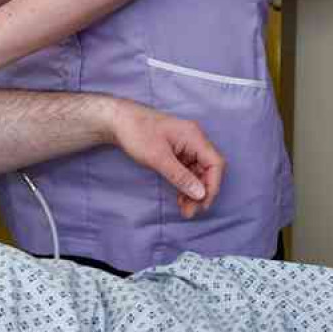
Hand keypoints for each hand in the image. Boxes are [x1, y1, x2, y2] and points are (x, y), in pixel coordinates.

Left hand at [111, 101, 224, 218]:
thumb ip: (180, 176)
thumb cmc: (136, 133)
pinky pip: (188, 170)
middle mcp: (193, 139)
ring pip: (198, 172)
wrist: (116, 120)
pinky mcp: (177, 150)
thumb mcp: (158, 158)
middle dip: (201, 192)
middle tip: (191, 211)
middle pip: (208, 169)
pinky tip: (180, 197)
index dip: (212, 186)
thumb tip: (200, 195)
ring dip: (193, 190)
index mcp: (193, 136)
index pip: (215, 163)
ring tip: (184, 209)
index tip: (202, 204)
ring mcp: (185, 144)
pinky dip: (185, 183)